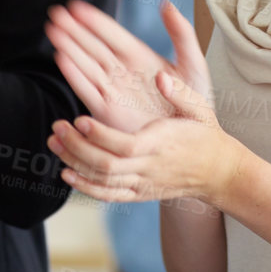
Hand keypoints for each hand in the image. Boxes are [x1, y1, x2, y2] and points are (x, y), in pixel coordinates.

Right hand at [44, 0, 209, 133]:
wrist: (192, 143)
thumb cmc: (196, 105)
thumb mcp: (192, 64)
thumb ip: (181, 34)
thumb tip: (167, 4)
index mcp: (140, 57)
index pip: (111, 34)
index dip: (93, 20)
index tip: (75, 6)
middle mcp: (122, 72)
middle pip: (93, 46)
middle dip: (73, 30)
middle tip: (56, 14)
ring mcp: (114, 91)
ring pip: (86, 65)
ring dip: (69, 48)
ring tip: (53, 30)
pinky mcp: (108, 112)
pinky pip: (88, 90)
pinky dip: (74, 75)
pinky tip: (62, 58)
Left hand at [48, 69, 243, 207]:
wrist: (217, 171)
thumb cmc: (205, 134)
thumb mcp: (200, 107)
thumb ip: (179, 92)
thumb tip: (161, 76)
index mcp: (162, 144)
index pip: (126, 146)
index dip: (100, 136)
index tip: (79, 119)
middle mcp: (150, 168)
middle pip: (107, 165)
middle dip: (78, 148)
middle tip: (57, 127)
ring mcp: (143, 184)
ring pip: (103, 181)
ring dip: (74, 163)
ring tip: (53, 141)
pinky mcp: (139, 193)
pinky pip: (108, 195)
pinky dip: (86, 187)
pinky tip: (66, 173)